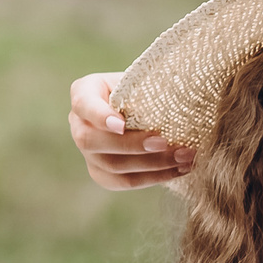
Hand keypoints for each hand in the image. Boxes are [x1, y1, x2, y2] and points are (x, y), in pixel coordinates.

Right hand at [70, 71, 195, 189]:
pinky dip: (155, 177)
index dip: (100, 117)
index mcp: (84, 92)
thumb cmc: (148, 87)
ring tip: (184, 156)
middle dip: (131, 144)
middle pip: (92, 141)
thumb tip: (181, 97)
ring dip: (152, 164)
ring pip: (112, 166)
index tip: (122, 125)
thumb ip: (150, 85)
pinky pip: (125, 182)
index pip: (84, 104)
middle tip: (164, 142)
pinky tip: (180, 169)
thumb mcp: (146, 80)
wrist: (151, 107)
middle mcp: (79, 124)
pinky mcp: (103, 174)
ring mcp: (88, 153)